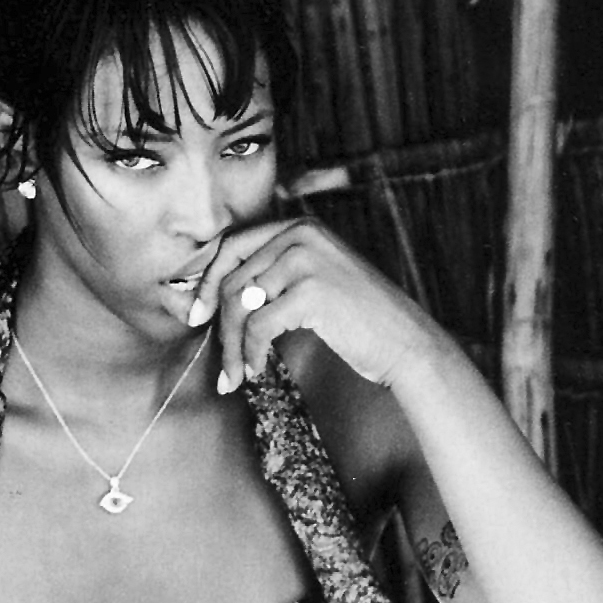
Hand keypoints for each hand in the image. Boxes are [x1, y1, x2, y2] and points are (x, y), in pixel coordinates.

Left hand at [186, 218, 437, 393]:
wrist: (405, 341)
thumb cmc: (359, 321)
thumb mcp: (315, 282)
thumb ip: (275, 277)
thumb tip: (219, 298)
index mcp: (299, 227)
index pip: (232, 245)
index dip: (208, 281)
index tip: (197, 315)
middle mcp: (300, 234)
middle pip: (232, 277)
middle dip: (218, 324)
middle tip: (219, 361)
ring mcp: (305, 261)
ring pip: (240, 303)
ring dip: (232, 347)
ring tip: (235, 376)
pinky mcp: (310, 292)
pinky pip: (258, 325)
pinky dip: (250, 353)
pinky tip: (256, 370)